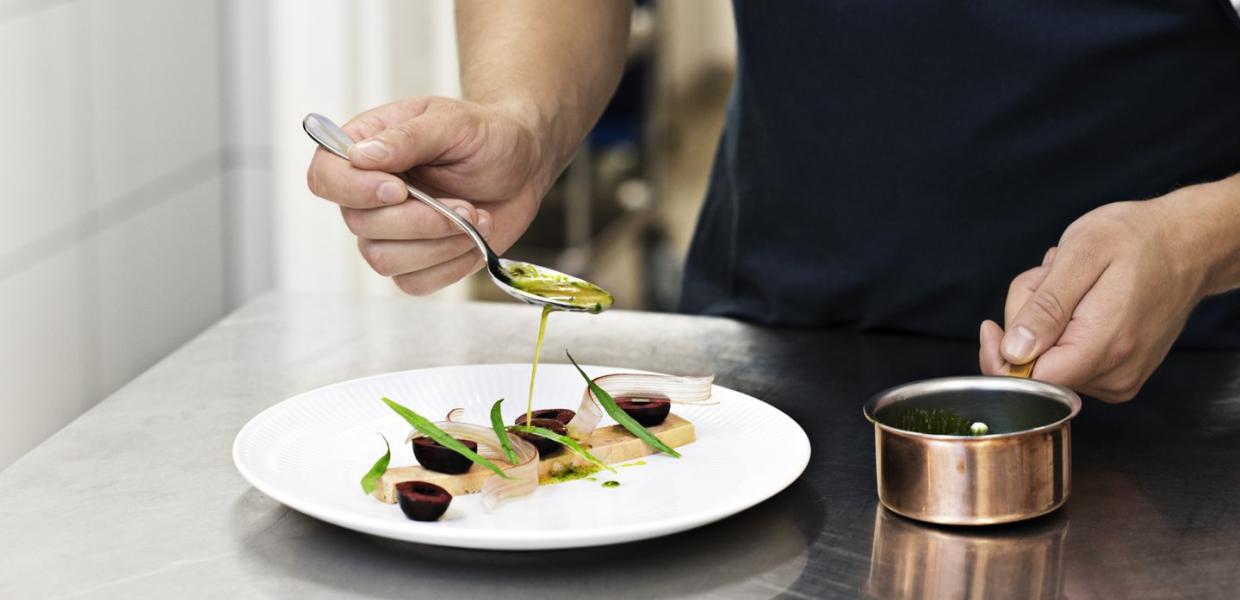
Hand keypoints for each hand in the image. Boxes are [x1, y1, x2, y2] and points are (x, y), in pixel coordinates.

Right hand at [306, 97, 553, 294]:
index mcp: (364, 149)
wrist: (522, 167)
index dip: (353, 190)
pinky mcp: (415, 262)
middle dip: (421, 220)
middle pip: (359, 225)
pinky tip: (474, 240)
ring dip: (440, 244)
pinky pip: (414, 282)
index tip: (400, 189)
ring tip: (476, 218)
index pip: (324, 177)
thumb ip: (406, 137)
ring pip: (384, 260)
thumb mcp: (451, 122)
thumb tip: (361, 156)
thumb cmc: (485, 136)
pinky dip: (451, 266)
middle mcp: (367, 194)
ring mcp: (388, 232)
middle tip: (466, 206)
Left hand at [977, 183, 1235, 401]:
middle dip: (1025, 323)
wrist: (1188, 244)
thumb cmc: (1137, 239)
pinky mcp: (1117, 375)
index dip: (1001, 356)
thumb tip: (1015, 352)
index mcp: (1103, 348)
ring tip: (1070, 283)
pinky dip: (1061, 327)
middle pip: (1034, 369)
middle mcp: (1114, 375)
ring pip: (1048, 361)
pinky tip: (1078, 298)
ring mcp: (1118, 379)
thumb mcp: (1082, 255)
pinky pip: (1067, 359)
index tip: (991, 325)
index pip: (1029, 382)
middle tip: (1047, 279)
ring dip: (1043, 320)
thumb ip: (1045, 308)